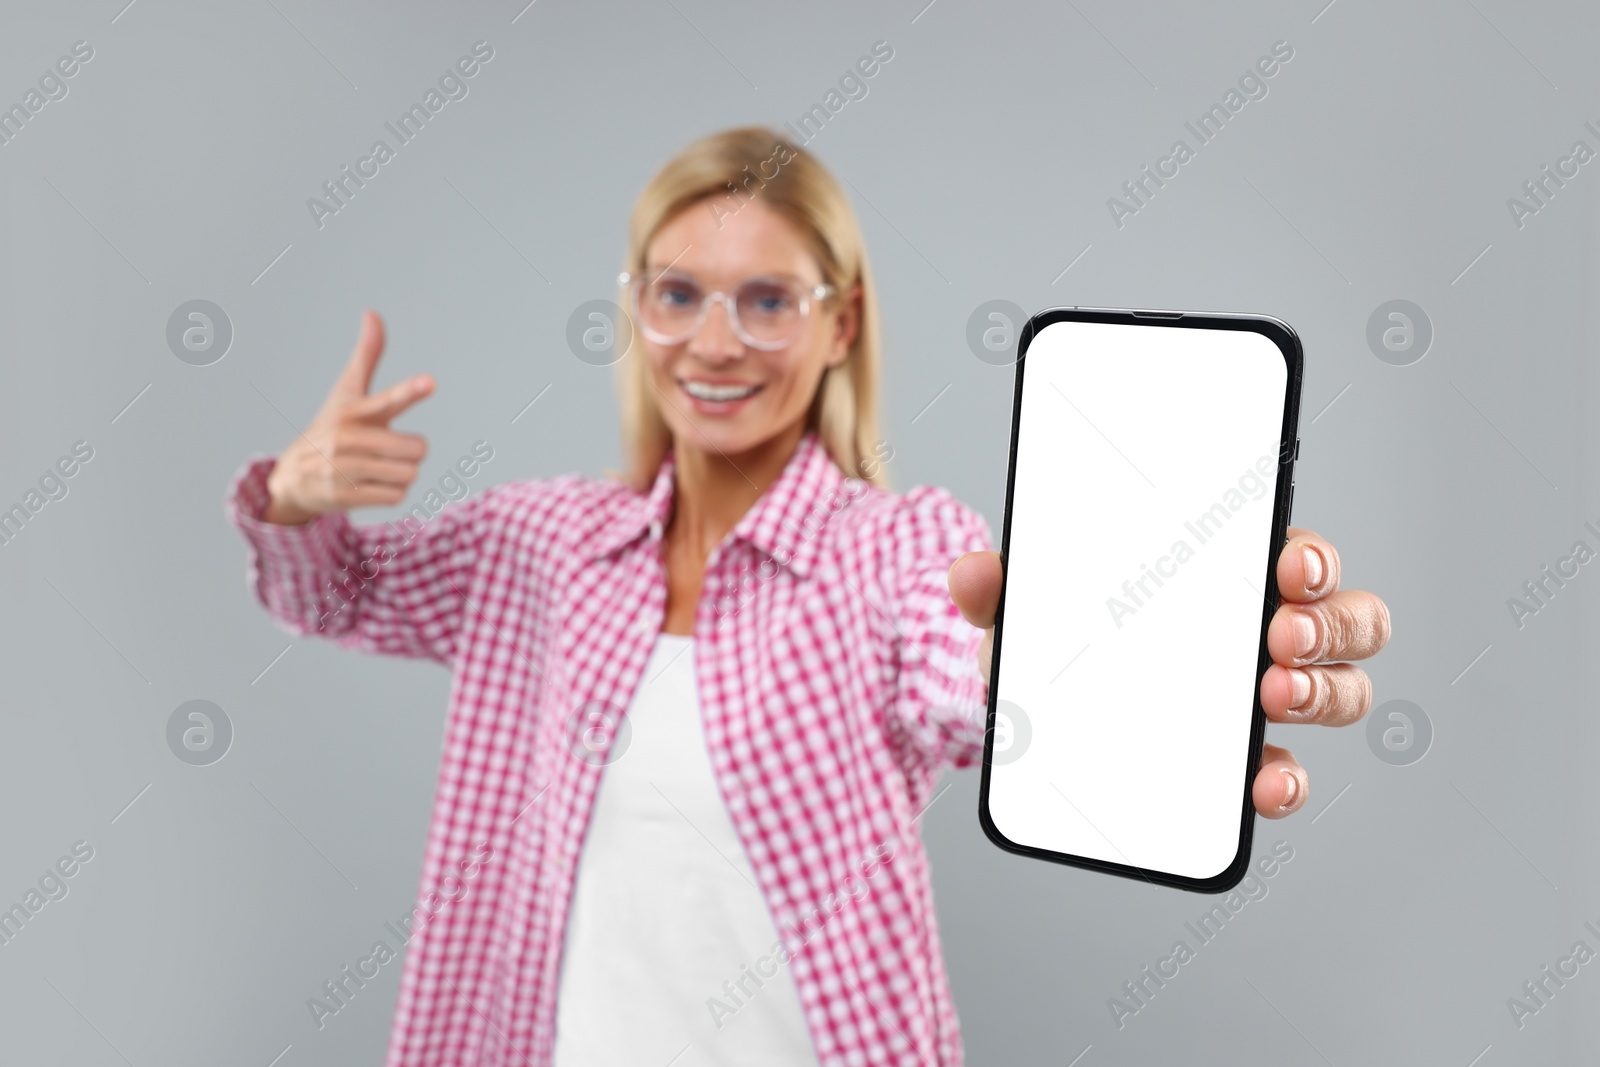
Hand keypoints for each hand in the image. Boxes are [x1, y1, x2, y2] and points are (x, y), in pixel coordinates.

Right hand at [262, 310, 433, 523]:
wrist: (293, 476)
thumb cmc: (331, 426)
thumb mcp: (347, 391)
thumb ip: (367, 355)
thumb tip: (371, 312)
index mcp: (356, 411)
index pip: (388, 399)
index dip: (410, 390)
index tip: (429, 381)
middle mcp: (348, 438)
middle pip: (418, 448)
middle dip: (411, 452)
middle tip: (388, 449)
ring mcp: (344, 468)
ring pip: (409, 475)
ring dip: (401, 475)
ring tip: (375, 468)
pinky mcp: (343, 495)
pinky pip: (395, 497)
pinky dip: (390, 494)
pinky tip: (367, 486)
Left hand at [947, 528, 1390, 818]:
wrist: (1039, 704)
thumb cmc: (1062, 634)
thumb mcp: (1030, 606)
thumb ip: (1002, 588)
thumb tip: (970, 574)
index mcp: (1226, 575)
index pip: (1297, 556)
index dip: (1310, 559)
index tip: (1286, 568)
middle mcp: (1263, 633)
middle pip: (1346, 620)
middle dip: (1328, 624)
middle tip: (1280, 634)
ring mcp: (1263, 699)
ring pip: (1341, 690)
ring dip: (1325, 692)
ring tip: (1275, 695)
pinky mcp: (1246, 762)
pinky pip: (1290, 770)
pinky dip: (1290, 779)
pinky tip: (1263, 784)